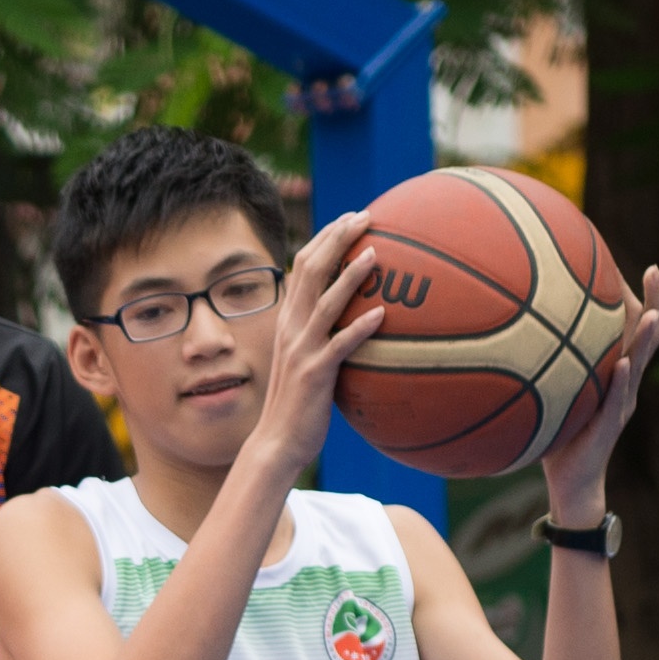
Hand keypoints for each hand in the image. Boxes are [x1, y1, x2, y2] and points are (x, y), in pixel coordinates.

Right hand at [248, 213, 390, 478]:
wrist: (277, 442)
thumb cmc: (299, 404)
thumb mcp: (307, 360)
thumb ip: (324, 334)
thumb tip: (358, 317)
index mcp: (290, 318)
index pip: (305, 265)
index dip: (327, 237)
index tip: (351, 217)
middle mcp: (292, 327)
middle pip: (313, 270)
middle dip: (338, 239)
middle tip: (366, 217)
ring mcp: (302, 349)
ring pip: (326, 302)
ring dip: (351, 276)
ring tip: (375, 254)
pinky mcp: (315, 374)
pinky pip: (340, 346)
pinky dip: (360, 328)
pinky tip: (382, 315)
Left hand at [545, 266, 658, 522]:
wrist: (570, 481)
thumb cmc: (559, 435)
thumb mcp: (557, 391)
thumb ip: (551, 363)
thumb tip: (519, 329)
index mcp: (616, 374)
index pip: (633, 329)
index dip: (640, 298)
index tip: (641, 266)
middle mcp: (626, 385)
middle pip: (648, 338)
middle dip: (655, 303)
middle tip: (656, 271)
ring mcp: (622, 404)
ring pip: (639, 365)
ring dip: (646, 338)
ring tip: (654, 313)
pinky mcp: (609, 426)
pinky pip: (617, 399)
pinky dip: (621, 380)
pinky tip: (621, 361)